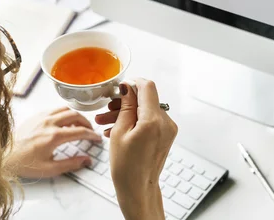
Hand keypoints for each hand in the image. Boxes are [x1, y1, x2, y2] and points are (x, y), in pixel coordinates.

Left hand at [6, 107, 101, 178]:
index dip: (92, 134)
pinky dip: (63, 113)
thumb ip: (71, 164)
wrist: (3, 156)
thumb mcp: (49, 169)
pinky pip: (54, 109)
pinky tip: (62, 122)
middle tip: (89, 130)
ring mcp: (41, 117)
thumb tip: (86, 160)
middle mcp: (49, 122)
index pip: (80, 131)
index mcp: (54, 136)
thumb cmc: (24, 163)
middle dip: (86, 122)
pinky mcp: (35, 116)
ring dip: (75, 115)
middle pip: (75, 115)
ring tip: (78, 125)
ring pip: (65, 109)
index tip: (97, 138)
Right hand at [95, 79, 177, 219]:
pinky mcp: (166, 135)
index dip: (133, 83)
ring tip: (105, 122)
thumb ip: (126, 106)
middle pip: (145, 100)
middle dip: (124, 102)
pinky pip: (149, 120)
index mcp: (153, 120)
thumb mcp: (120, 131)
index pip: (147, 87)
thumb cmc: (126, 167)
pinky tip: (117, 129)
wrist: (137, 189)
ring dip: (127, 113)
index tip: (120, 87)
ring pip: (145, 110)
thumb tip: (128, 88)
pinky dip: (135, 121)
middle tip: (106, 109)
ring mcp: (168, 129)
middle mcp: (165, 122)